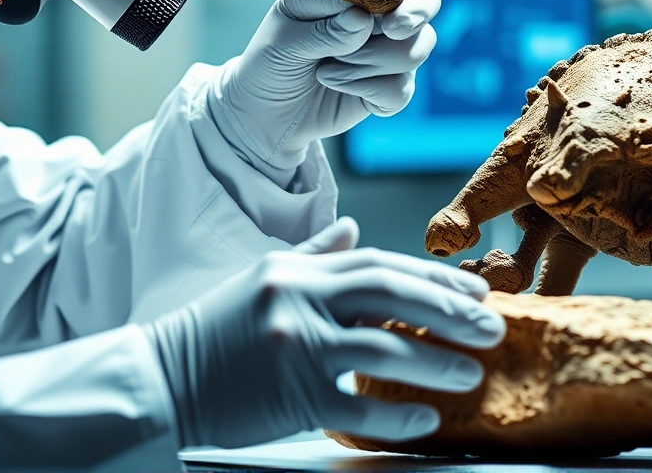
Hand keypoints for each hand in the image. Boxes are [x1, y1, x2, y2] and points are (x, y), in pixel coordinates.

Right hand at [145, 217, 503, 447]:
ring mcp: (296, 348)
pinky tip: (427, 420)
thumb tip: (353, 229)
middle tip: (491, 327)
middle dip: (449, 311)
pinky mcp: (291, 397)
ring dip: (437, 363)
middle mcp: (299, 301)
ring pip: (385, 350)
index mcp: (296, 272)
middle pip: (392, 296)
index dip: (431, 277)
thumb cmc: (213, 333)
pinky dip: (398, 415)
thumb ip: (312, 255)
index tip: (472, 291)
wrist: (160, 381)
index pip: (378, 264)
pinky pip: (360, 406)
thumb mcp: (260, 279)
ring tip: (473, 373)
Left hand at [209, 0, 439, 172]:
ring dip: (369, 62)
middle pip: (424, 0)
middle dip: (415, 12)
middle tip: (393, 28)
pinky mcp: (393, 86)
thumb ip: (323, 28)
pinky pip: (402, 88)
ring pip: (414, 48)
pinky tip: (340, 87)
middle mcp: (377, 11)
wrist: (267, 114)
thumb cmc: (272, 61)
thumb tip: (363, 18)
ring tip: (328, 68)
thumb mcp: (284, 40)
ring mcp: (389, 48)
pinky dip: (368, 90)